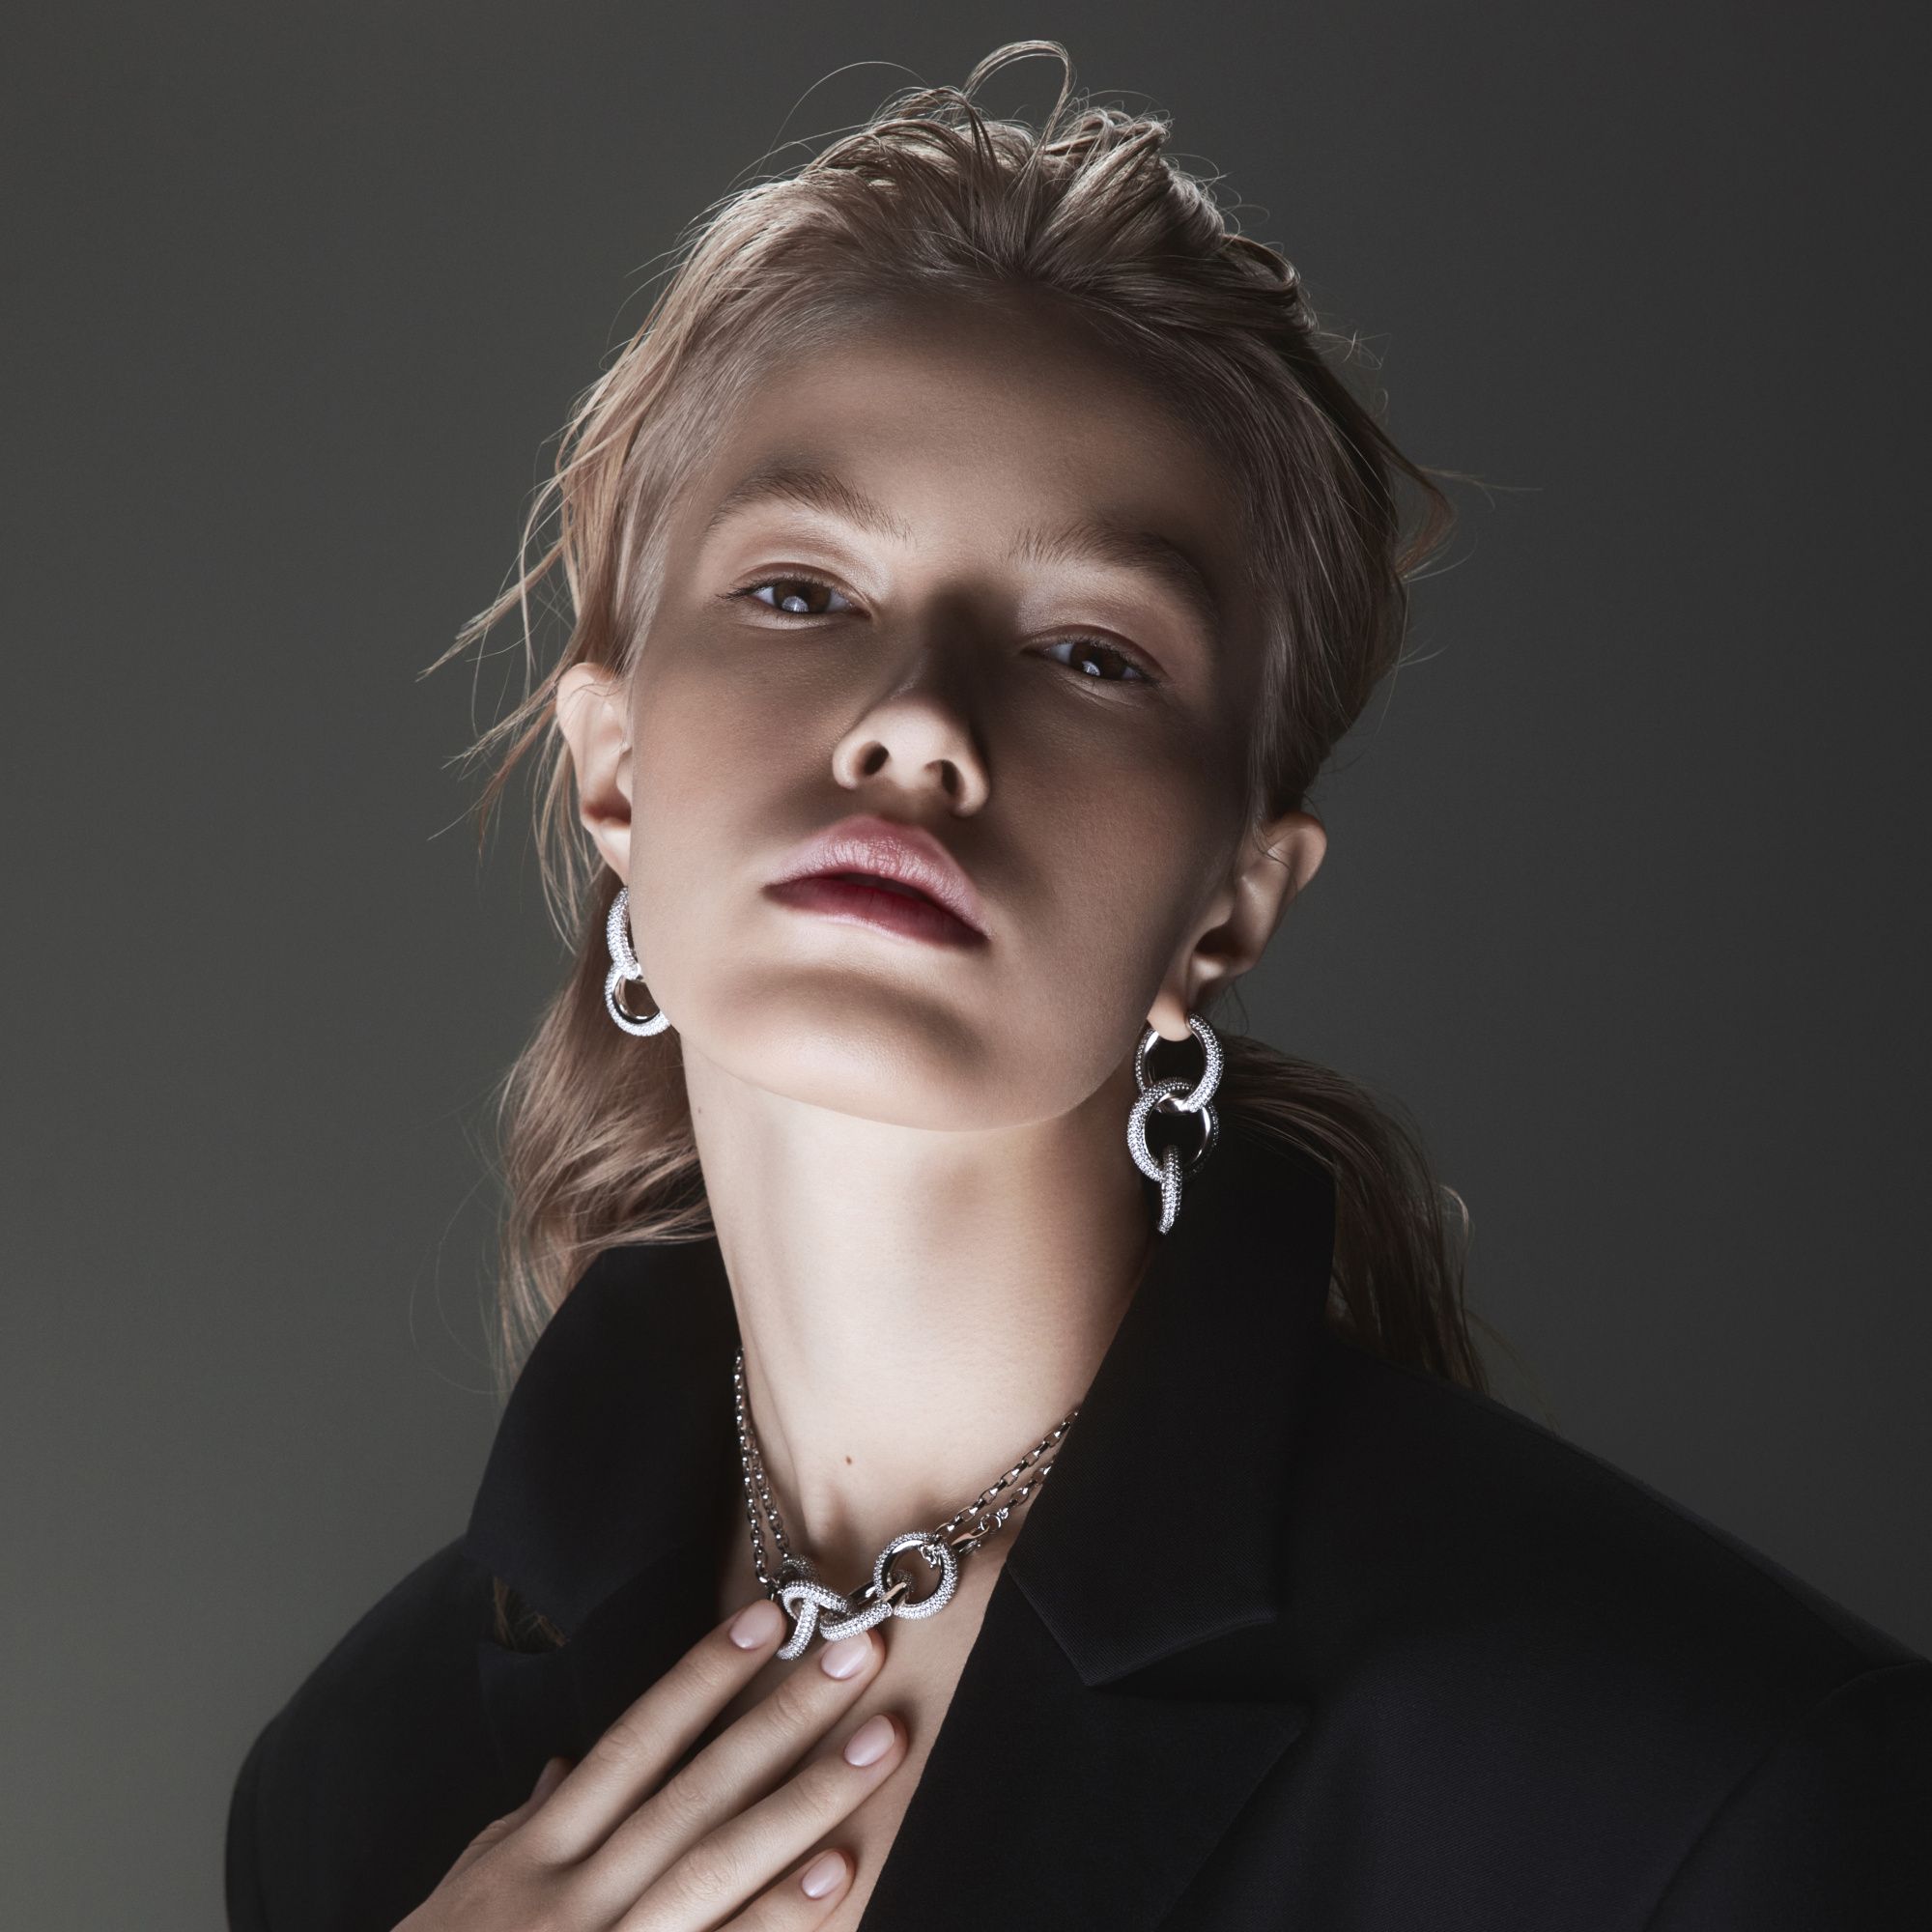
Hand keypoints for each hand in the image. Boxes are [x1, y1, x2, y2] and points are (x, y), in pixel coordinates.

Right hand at [396, 1596, 905, 1928]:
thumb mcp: (462, 1898)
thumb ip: (521, 1829)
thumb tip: (570, 1762)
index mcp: (536, 1856)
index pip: (634, 1744)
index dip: (700, 1678)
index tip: (766, 1618)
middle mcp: (574, 1897)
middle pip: (696, 1790)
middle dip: (782, 1717)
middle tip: (861, 1653)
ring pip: (717, 1865)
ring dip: (806, 1802)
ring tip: (879, 1743)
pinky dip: (777, 1921)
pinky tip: (840, 1876)